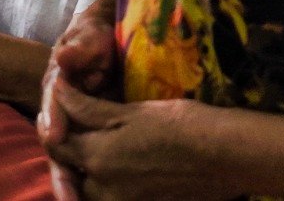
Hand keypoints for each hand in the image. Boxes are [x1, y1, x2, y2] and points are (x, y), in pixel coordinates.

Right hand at [40, 0, 120, 197]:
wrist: (108, 38)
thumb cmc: (98, 35)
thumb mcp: (91, 33)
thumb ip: (82, 45)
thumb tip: (64, 57)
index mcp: (58, 84)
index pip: (53, 104)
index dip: (54, 119)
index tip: (55, 134)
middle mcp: (60, 110)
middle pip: (56, 143)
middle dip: (61, 169)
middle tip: (67, 195)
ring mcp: (73, 125)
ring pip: (67, 158)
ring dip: (69, 182)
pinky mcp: (90, 137)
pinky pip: (84, 162)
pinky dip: (86, 182)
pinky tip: (88, 197)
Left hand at [40, 88, 236, 200]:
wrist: (227, 157)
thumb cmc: (181, 124)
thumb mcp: (132, 111)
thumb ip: (88, 108)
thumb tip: (58, 92)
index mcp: (96, 157)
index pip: (56, 142)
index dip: (57, 122)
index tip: (67, 104)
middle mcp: (103, 188)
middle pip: (70, 170)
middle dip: (70, 150)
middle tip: (81, 126)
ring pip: (90, 190)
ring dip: (88, 171)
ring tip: (102, 146)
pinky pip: (113, 197)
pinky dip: (110, 184)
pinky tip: (123, 166)